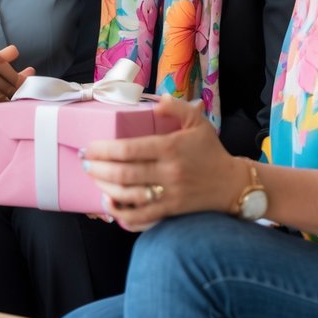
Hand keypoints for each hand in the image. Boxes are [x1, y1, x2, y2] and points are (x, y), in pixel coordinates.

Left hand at [80, 97, 245, 230]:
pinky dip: (122, 214)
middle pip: (124, 173)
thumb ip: (176, 108)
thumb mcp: (198, 122)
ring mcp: (169, 194)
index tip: (89, 147)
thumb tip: (156, 101)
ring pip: (129, 196)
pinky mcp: (171, 211)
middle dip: (98, 169)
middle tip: (84, 163)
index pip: (129, 149)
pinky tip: (109, 205)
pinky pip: (141, 216)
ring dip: (105, 188)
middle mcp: (168, 172)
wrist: (233, 184)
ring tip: (93, 178)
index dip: (104, 150)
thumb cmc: (210, 151)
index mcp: (170, 147)